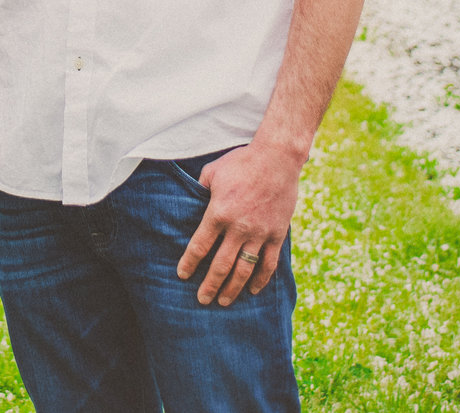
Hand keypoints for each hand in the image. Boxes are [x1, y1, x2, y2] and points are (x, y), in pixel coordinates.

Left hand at [175, 141, 302, 305]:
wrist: (277, 158)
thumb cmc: (241, 162)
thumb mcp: (212, 172)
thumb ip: (201, 191)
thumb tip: (191, 203)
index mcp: (218, 213)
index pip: (200, 246)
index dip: (190, 263)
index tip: (183, 275)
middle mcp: (238, 227)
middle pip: (221, 265)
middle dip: (209, 285)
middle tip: (202, 300)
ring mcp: (260, 233)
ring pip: (244, 269)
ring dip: (233, 289)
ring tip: (223, 302)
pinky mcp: (277, 234)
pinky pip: (268, 263)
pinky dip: (260, 279)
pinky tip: (252, 290)